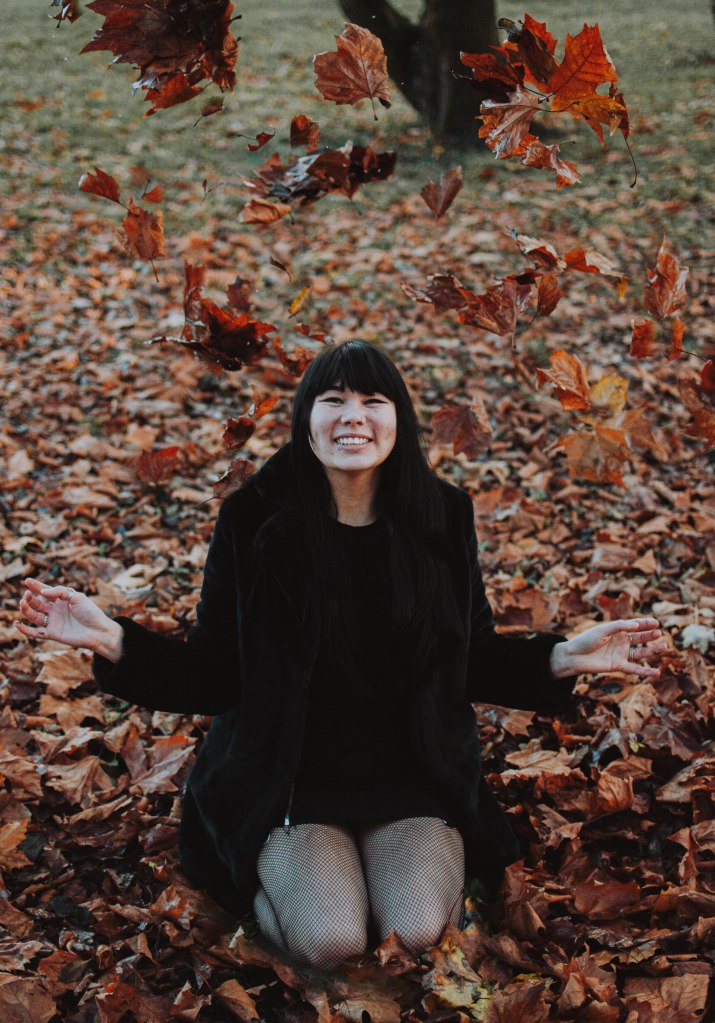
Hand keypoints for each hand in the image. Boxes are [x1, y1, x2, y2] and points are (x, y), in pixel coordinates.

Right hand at [15, 577, 122, 659]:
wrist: (99, 631)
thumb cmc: (91, 612)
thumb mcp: (77, 597)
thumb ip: (60, 592)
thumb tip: (42, 592)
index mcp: (62, 600)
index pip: (46, 591)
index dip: (36, 586)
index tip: (27, 581)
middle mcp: (55, 610)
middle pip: (37, 603)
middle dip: (30, 599)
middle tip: (26, 595)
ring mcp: (53, 622)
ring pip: (34, 616)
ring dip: (26, 610)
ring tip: (22, 603)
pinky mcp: (52, 634)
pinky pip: (36, 632)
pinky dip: (26, 630)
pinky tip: (17, 624)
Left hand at [551, 617, 667, 678]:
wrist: (574, 656)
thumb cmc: (586, 640)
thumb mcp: (602, 630)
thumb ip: (619, 627)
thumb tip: (637, 625)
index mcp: (617, 631)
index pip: (635, 626)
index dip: (645, 624)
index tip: (656, 622)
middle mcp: (621, 642)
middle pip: (640, 638)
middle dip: (650, 635)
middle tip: (659, 632)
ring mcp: (621, 654)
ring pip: (641, 652)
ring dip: (652, 650)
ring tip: (664, 647)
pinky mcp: (618, 666)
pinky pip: (635, 669)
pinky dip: (646, 671)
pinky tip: (657, 672)